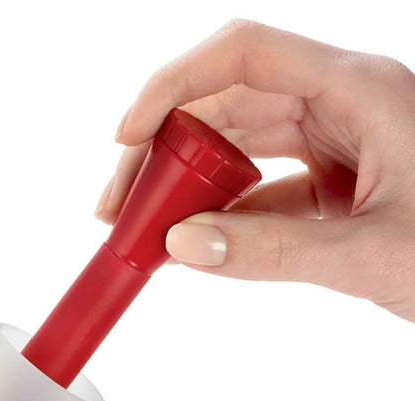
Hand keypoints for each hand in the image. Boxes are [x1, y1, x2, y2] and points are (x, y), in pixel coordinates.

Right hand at [96, 20, 414, 321]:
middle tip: (117, 209)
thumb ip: (272, 252)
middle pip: (226, 100)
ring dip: (184, 183)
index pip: (244, 55)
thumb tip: (180, 246)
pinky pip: (260, 186)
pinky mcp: (335, 181)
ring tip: (141, 229)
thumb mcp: (372, 256)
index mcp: (360, 92)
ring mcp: (338, 141)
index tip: (124, 139)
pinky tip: (189, 243)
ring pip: (237, 142)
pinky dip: (219, 214)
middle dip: (161, 149)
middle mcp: (343, 103)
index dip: (172, 86)